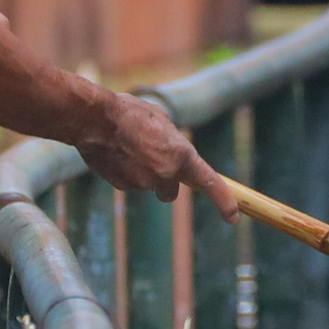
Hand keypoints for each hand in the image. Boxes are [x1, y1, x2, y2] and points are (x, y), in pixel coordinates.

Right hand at [84, 90, 231, 210]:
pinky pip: (128, 183)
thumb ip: (172, 142)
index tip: (234, 216)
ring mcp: (143, 183)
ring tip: (126, 146)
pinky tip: (115, 153)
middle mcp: (165, 173)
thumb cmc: (128, 113)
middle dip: (164, 182)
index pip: (209, 183)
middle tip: (150, 159)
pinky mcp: (122, 186)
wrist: (94, 119)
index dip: (224, 201)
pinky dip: (124, 172)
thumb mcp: (161, 120)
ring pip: (147, 185)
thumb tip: (172, 152)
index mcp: (181, 154)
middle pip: (170, 192)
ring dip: (141, 172)